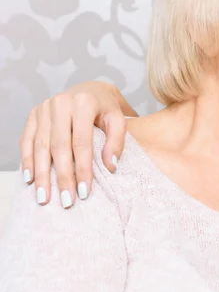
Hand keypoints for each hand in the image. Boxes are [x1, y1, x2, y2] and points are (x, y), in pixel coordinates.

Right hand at [19, 81, 135, 207]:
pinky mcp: (33, 113)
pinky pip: (27, 139)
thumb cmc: (106, 109)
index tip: (84, 192)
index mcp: (84, 103)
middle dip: (62, 176)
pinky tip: (30, 179)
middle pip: (59, 146)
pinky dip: (27, 160)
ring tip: (44, 197)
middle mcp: (61, 103)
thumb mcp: (118, 120)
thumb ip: (117, 142)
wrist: (91, 90)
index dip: (83, 168)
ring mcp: (44, 108)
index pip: (82, 142)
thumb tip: (111, 167)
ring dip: (42, 174)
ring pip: (40, 145)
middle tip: (66, 200)